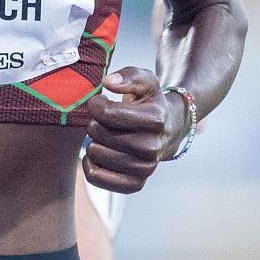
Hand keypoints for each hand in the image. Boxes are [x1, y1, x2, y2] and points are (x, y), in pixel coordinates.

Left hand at [82, 66, 180, 192]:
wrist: (168, 130)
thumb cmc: (150, 103)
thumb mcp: (145, 81)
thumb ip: (128, 76)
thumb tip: (107, 82)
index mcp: (156, 119)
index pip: (108, 113)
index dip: (96, 104)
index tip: (99, 102)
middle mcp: (153, 146)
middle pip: (99, 134)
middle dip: (95, 123)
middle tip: (103, 121)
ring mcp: (146, 168)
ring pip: (96, 154)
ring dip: (93, 142)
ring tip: (104, 136)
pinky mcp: (135, 184)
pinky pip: (97, 178)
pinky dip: (90, 165)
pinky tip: (98, 153)